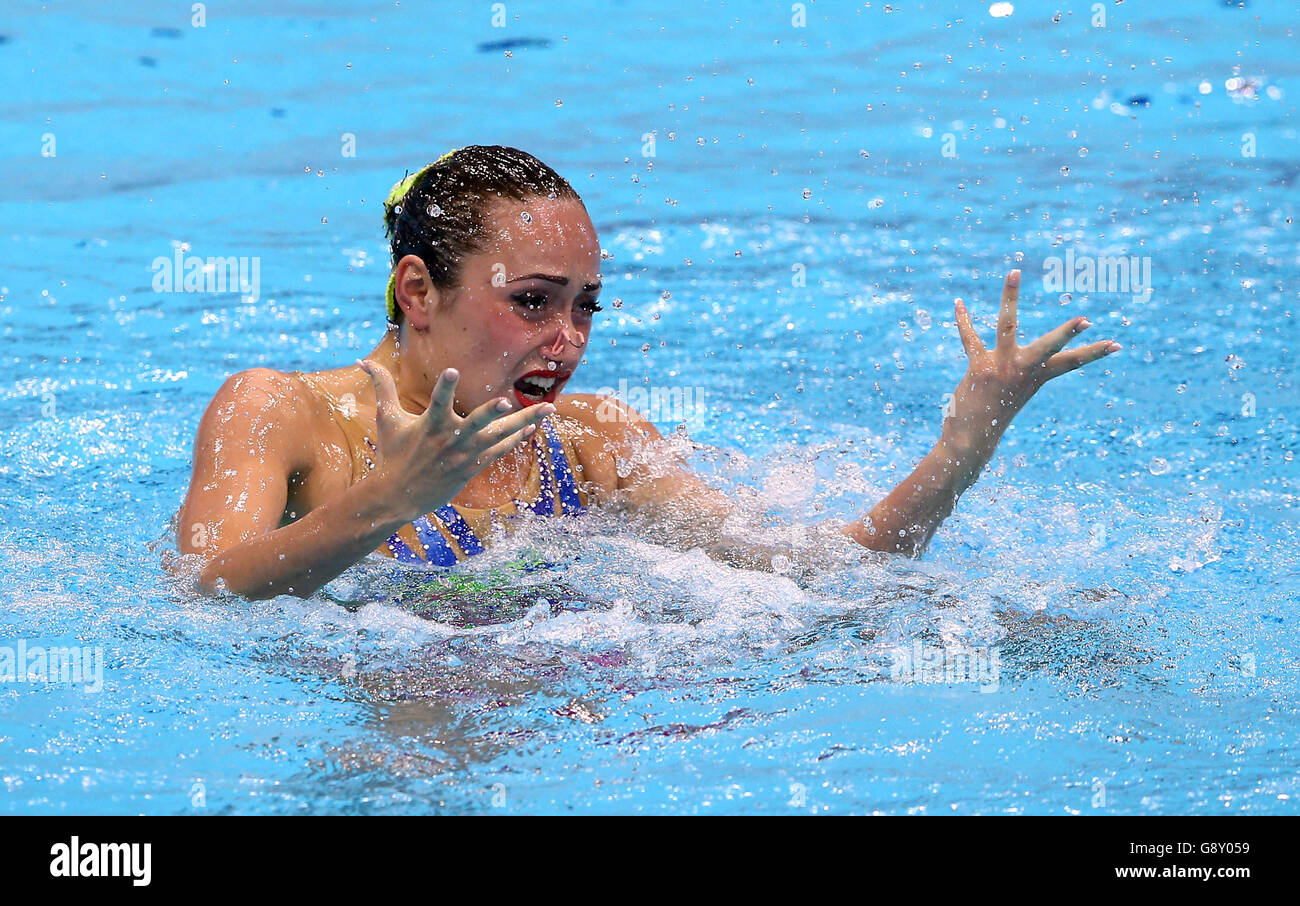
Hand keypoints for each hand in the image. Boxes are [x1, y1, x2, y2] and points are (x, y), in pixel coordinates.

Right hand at [358, 360, 553, 519]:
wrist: (398, 496)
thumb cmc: (393, 453)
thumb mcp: (386, 418)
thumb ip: (382, 386)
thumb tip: (362, 361)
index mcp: (430, 424)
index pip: (438, 401)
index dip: (444, 386)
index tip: (452, 370)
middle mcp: (451, 439)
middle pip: (477, 422)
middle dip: (492, 412)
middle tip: (506, 400)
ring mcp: (465, 454)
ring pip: (499, 436)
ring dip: (524, 422)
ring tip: (548, 409)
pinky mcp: (473, 466)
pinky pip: (499, 451)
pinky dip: (515, 439)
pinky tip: (533, 427)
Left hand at [944, 269, 1119, 450]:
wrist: (973, 438)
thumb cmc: (996, 413)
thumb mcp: (1017, 390)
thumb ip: (1025, 371)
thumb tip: (1032, 363)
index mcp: (1037, 377)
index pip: (1071, 363)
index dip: (1094, 354)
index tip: (1118, 345)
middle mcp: (1023, 371)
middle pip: (1049, 347)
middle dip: (1066, 333)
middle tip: (1086, 320)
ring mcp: (1001, 368)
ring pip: (1008, 327)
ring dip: (1010, 298)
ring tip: (1014, 272)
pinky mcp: (979, 367)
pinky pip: (970, 338)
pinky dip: (963, 319)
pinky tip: (958, 303)